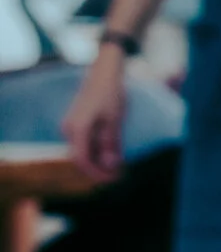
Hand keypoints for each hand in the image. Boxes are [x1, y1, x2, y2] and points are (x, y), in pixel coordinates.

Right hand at [61, 48, 127, 180]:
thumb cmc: (111, 94)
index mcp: (77, 129)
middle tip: (119, 175)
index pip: (82, 160)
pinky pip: (84, 143)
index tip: (114, 179)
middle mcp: (69, 129)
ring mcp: (71, 126)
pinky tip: (111, 154)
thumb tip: (110, 165)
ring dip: (98, 162)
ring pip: (82, 151)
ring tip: (118, 167)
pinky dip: (97, 152)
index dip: (97, 173)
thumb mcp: (115, 119)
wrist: (104, 73)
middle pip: (81, 158)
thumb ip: (111, 143)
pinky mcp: (76, 124)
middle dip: (99, 170)